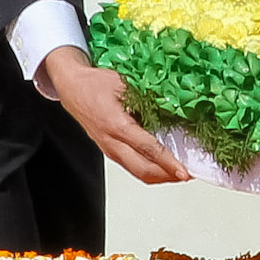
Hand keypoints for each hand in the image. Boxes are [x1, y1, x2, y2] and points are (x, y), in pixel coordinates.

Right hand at [42, 50, 187, 184]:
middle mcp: (111, 142)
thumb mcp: (124, 83)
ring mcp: (109, 149)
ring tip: (178, 173)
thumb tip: (176, 105)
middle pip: (142, 169)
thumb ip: (149, 96)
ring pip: (137, 172)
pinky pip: (131, 167)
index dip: (168, 162)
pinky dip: (149, 170)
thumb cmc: (96, 84)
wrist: (72, 89)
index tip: (184, 171)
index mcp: (116, 125)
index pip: (147, 149)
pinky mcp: (109, 150)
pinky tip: (162, 166)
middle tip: (187, 175)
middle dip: (167, 176)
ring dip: (160, 176)